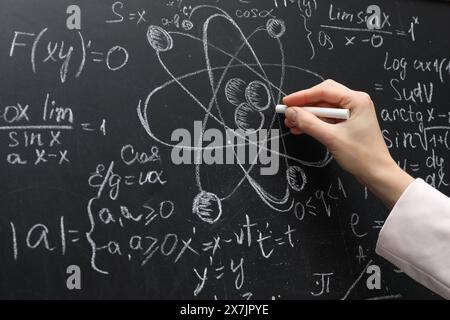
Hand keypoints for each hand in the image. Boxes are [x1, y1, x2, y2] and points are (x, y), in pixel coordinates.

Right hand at [283, 79, 413, 207]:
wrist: (377, 173)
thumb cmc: (363, 156)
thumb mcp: (331, 138)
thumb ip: (309, 123)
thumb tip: (292, 112)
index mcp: (357, 100)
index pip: (324, 91)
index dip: (302, 96)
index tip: (287, 102)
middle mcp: (355, 103)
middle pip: (323, 97)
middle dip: (304, 105)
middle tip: (288, 113)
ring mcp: (351, 113)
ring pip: (323, 108)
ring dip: (307, 115)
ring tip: (292, 123)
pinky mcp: (347, 124)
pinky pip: (326, 118)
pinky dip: (313, 122)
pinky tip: (301, 128)